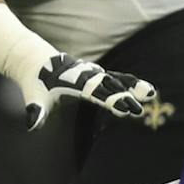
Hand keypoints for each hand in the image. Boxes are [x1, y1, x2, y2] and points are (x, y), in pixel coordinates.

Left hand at [20, 54, 157, 130]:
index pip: (94, 91)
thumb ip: (35, 109)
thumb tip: (32, 123)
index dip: (109, 99)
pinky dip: (129, 84)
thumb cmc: (35, 80)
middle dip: (125, 95)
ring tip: (151, 93)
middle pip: (109, 85)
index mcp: (73, 80)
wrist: (36, 60)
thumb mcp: (33, 95)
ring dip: (132, 86)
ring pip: (116, 79)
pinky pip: (115, 79)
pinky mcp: (95, 75)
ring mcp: (92, 74)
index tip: (123, 108)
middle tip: (141, 108)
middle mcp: (86, 74)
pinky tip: (145, 91)